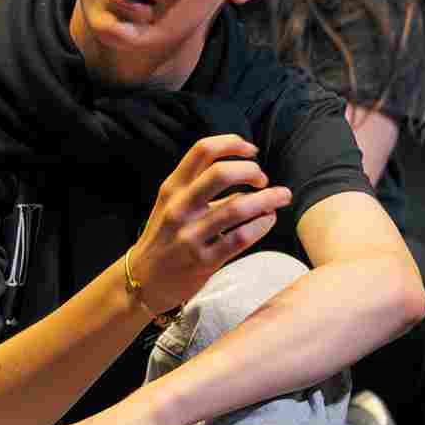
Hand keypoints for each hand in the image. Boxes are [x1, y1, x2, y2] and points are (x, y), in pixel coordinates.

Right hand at [124, 135, 293, 317]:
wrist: (143, 280)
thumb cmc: (164, 237)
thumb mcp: (171, 205)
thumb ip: (200, 187)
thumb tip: (245, 172)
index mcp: (172, 189)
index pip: (202, 151)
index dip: (232, 144)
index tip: (251, 150)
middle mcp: (179, 208)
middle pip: (220, 173)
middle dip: (251, 170)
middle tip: (263, 179)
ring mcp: (190, 235)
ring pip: (238, 207)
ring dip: (268, 198)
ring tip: (282, 196)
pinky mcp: (203, 261)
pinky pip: (240, 237)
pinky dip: (261, 224)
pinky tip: (268, 220)